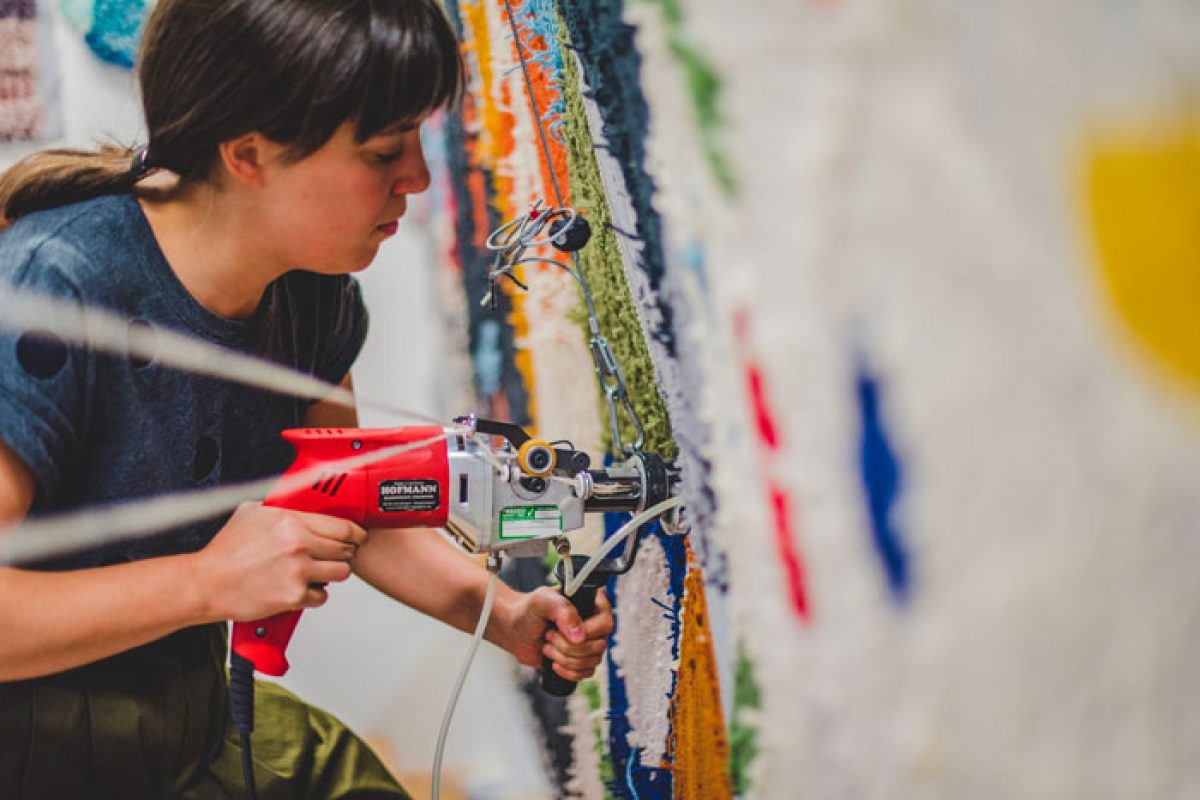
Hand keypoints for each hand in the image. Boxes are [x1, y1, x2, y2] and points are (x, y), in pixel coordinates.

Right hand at [191, 502, 366, 621]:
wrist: (207, 583)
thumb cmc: (225, 552)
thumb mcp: (251, 513)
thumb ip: (280, 507)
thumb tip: (297, 500)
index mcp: (291, 522)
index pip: (343, 526)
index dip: (355, 532)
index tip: (357, 536)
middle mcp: (298, 545)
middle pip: (346, 549)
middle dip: (345, 552)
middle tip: (335, 555)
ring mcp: (298, 571)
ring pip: (340, 573)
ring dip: (333, 573)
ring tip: (319, 572)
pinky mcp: (293, 596)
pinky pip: (322, 596)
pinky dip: (315, 594)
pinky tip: (301, 588)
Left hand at [503, 585, 613, 682]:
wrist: (515, 630)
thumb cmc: (528, 610)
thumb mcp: (542, 601)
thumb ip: (562, 610)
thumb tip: (579, 637)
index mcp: (591, 603)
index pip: (606, 622)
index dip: (586, 631)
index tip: (560, 628)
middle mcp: (594, 623)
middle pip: (599, 645)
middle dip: (568, 646)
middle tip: (548, 635)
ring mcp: (590, 642)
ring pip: (593, 661)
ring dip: (565, 658)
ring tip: (547, 647)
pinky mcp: (581, 660)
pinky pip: (587, 673)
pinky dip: (568, 671)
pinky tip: (554, 662)